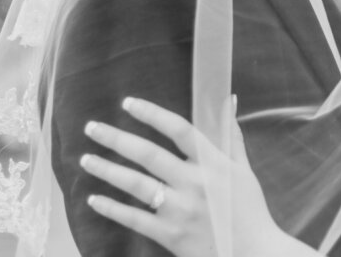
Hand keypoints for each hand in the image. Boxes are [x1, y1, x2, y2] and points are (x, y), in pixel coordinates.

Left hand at [82, 96, 290, 256]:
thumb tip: (229, 99)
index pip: (179, 130)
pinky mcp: (171, 235)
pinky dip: (112, 208)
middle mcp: (194, 183)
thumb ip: (230, 133)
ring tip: (86, 160)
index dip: (152, 114)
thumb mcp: (243, 168)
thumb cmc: (249, 209)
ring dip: (107, 170)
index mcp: (213, 163)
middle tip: (91, 128)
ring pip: (136, 184)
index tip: (128, 103)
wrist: (254, 254)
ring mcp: (180, 210)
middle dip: (117, 139)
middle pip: (148, 154)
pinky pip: (135, 219)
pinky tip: (94, 199)